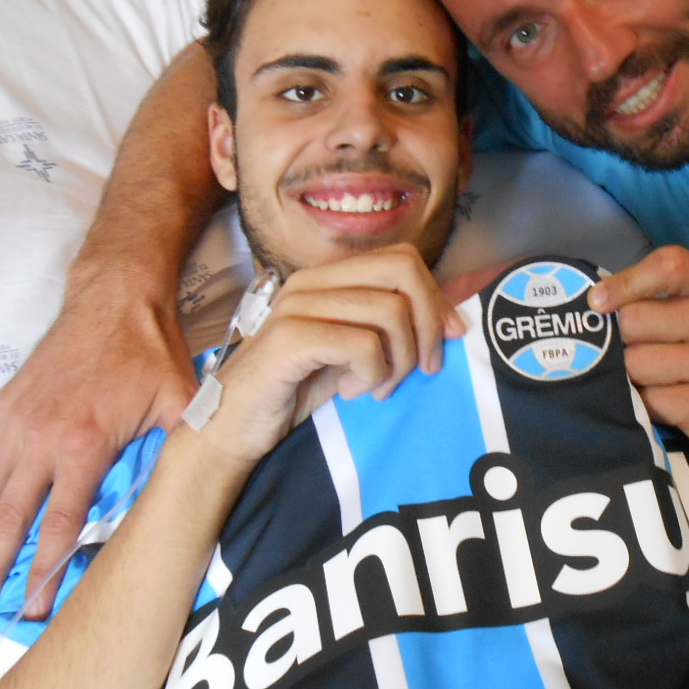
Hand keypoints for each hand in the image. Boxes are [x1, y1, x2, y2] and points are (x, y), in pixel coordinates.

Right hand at [0, 290, 196, 621]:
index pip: (61, 522)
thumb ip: (181, 450)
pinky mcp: (4, 407)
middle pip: (9, 520)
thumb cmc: (150, 351)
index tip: (35, 607)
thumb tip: (195, 495)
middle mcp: (40, 436)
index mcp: (84, 442)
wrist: (113, 296)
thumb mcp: (179, 401)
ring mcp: (16, 421)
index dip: (46, 569)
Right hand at [197, 246, 465, 473]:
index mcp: (328, 277)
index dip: (436, 298)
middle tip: (423, 368)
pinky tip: (356, 391)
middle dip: (428, 324)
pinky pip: (363, 344)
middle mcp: (313, 281)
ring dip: (400, 360)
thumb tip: (455, 320)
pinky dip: (374, 374)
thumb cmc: (295, 390)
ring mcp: (298, 305)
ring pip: (389, 312)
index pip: (404, 260)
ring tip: (379, 386)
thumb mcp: (353, 354)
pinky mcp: (290, 338)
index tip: (449, 339)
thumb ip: (392, 331)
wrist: (233, 428)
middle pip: (403, 273)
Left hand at [587, 246, 688, 476]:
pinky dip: (646, 405)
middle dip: (624, 341)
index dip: (624, 282)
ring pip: (636, 363)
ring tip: (657, 381)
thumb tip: (596, 304)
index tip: (598, 302)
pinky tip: (666, 405)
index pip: (669, 266)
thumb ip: (662, 300)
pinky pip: (649, 399)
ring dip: (633, 377)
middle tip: (641, 354)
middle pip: (637, 319)